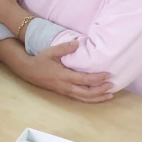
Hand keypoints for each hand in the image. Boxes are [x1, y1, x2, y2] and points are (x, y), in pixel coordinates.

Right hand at [0, 39, 114, 102]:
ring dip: (97, 98)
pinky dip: (90, 99)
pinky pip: (79, 98)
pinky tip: (98, 96)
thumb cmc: (41, 60)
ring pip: (84, 98)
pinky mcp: (64, 93)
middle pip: (87, 93)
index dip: (97, 78)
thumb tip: (78, 43)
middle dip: (101, 90)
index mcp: (64, 76)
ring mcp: (65, 91)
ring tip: (110, 95)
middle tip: (112, 85)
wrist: (28, 70)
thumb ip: (65, 47)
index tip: (108, 75)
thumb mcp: (51, 51)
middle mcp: (65, 86)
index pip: (84, 79)